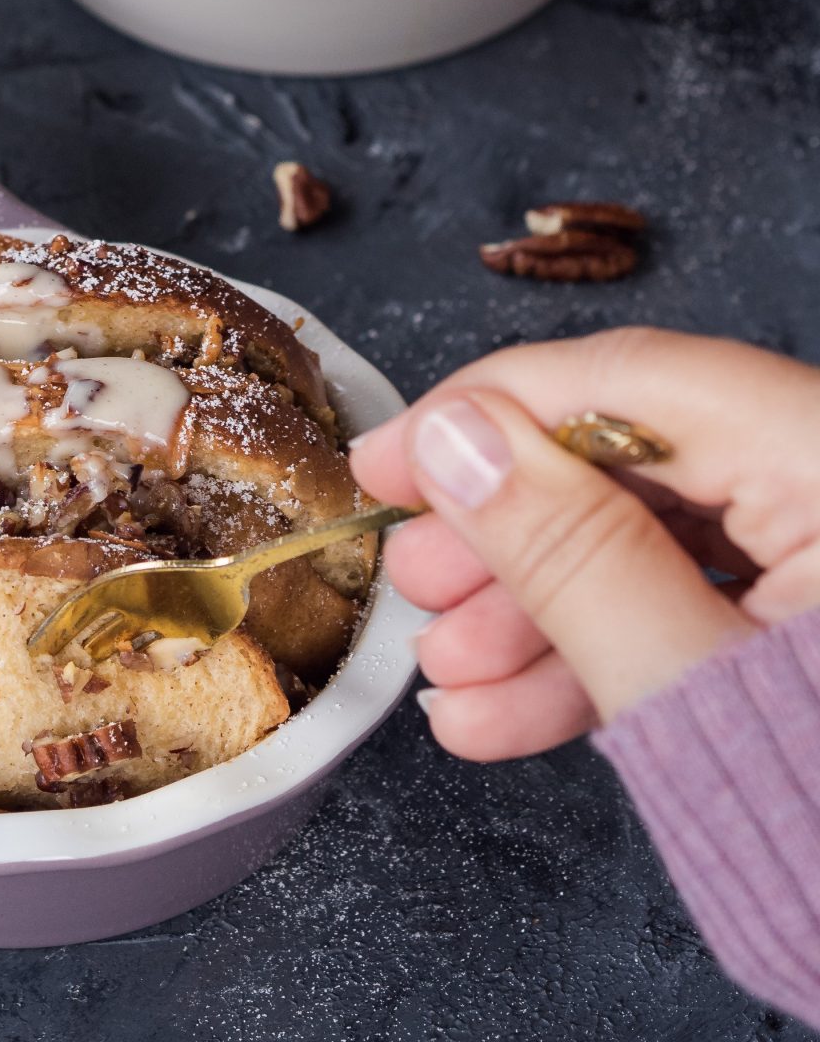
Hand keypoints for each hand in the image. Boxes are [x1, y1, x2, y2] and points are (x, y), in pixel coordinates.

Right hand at [348, 328, 819, 759]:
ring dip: (539, 609)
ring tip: (448, 672)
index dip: (489, 412)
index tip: (394, 455)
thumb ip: (570, 552)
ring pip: (656, 542)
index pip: (633, 382)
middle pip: (638, 462)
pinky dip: (603, 655)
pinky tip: (506, 710)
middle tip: (416, 577)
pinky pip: (698, 609)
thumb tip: (461, 441)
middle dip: (508, 530)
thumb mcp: (689, 688)